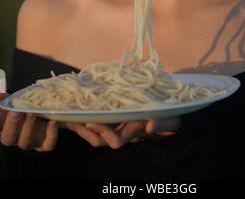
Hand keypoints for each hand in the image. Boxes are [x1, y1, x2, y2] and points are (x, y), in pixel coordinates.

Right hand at [0, 93, 58, 151]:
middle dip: (12, 123)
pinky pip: (48, 145)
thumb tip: (1, 96)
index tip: (0, 109)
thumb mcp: (10, 99)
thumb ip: (3, 98)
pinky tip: (52, 122)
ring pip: (25, 142)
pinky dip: (51, 135)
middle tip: (18, 110)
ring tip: (32, 112)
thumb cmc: (22, 103)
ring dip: (28, 127)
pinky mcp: (44, 143)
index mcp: (2, 127)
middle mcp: (14, 137)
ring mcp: (29, 141)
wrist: (39, 108)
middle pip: (7, 138)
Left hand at [64, 116, 181, 148]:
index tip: (91, 120)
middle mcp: (123, 131)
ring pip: (95, 133)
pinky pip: (96, 121)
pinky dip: (85, 116)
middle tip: (69, 118)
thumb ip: (162, 123)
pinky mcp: (114, 117)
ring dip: (80, 126)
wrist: (173, 113)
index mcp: (133, 132)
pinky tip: (74, 108)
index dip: (102, 132)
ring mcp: (117, 125)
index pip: (115, 139)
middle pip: (99, 139)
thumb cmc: (171, 116)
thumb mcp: (170, 118)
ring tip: (66, 115)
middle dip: (83, 130)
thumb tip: (150, 126)